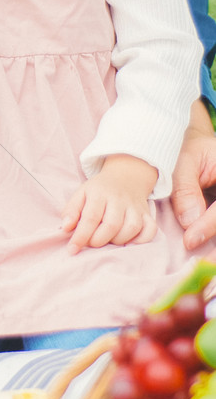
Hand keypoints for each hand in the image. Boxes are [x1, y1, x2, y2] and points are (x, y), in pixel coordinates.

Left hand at [61, 154, 157, 253]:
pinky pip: (150, 229)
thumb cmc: (99, 191)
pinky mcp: (147, 214)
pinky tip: (130, 242)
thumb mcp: (81, 194)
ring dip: (118, 241)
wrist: (126, 177)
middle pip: (111, 225)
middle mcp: (119, 199)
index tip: (72, 250)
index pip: (90, 217)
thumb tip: (66, 228)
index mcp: (99, 193)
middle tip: (91, 243)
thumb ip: (71, 210)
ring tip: (108, 241)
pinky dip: (142, 239)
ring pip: (131, 228)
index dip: (81, 236)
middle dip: (98, 240)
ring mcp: (135, 206)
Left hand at [171, 99, 215, 249]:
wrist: (200, 142)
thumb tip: (189, 223)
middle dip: (215, 241)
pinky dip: (213, 238)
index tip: (190, 240)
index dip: (208, 225)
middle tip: (194, 254)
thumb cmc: (194, 146)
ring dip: (215, 244)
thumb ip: (185, 188)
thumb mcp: (187, 158)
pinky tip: (203, 250)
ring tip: (199, 256)